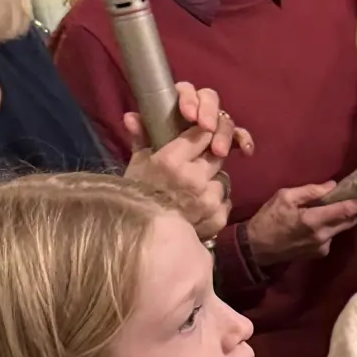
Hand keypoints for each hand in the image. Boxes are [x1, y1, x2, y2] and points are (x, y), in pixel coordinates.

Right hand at [125, 125, 230, 239]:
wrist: (142, 241)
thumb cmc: (136, 198)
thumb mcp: (136, 165)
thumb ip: (140, 138)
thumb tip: (131, 115)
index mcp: (171, 161)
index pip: (201, 133)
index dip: (200, 134)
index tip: (197, 138)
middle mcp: (193, 177)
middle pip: (216, 153)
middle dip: (208, 157)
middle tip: (195, 166)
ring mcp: (207, 198)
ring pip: (222, 178)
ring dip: (211, 181)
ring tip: (194, 190)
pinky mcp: (217, 216)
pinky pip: (225, 200)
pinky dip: (216, 202)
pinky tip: (199, 206)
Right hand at [245, 183, 356, 262]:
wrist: (255, 248)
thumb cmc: (268, 219)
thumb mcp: (285, 197)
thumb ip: (310, 191)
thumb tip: (333, 186)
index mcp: (314, 221)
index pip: (346, 211)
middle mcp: (322, 237)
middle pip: (349, 220)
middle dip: (353, 208)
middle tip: (353, 194)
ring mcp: (321, 247)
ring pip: (342, 228)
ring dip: (341, 217)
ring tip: (331, 206)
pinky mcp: (318, 253)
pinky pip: (332, 236)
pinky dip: (331, 227)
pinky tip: (318, 221)